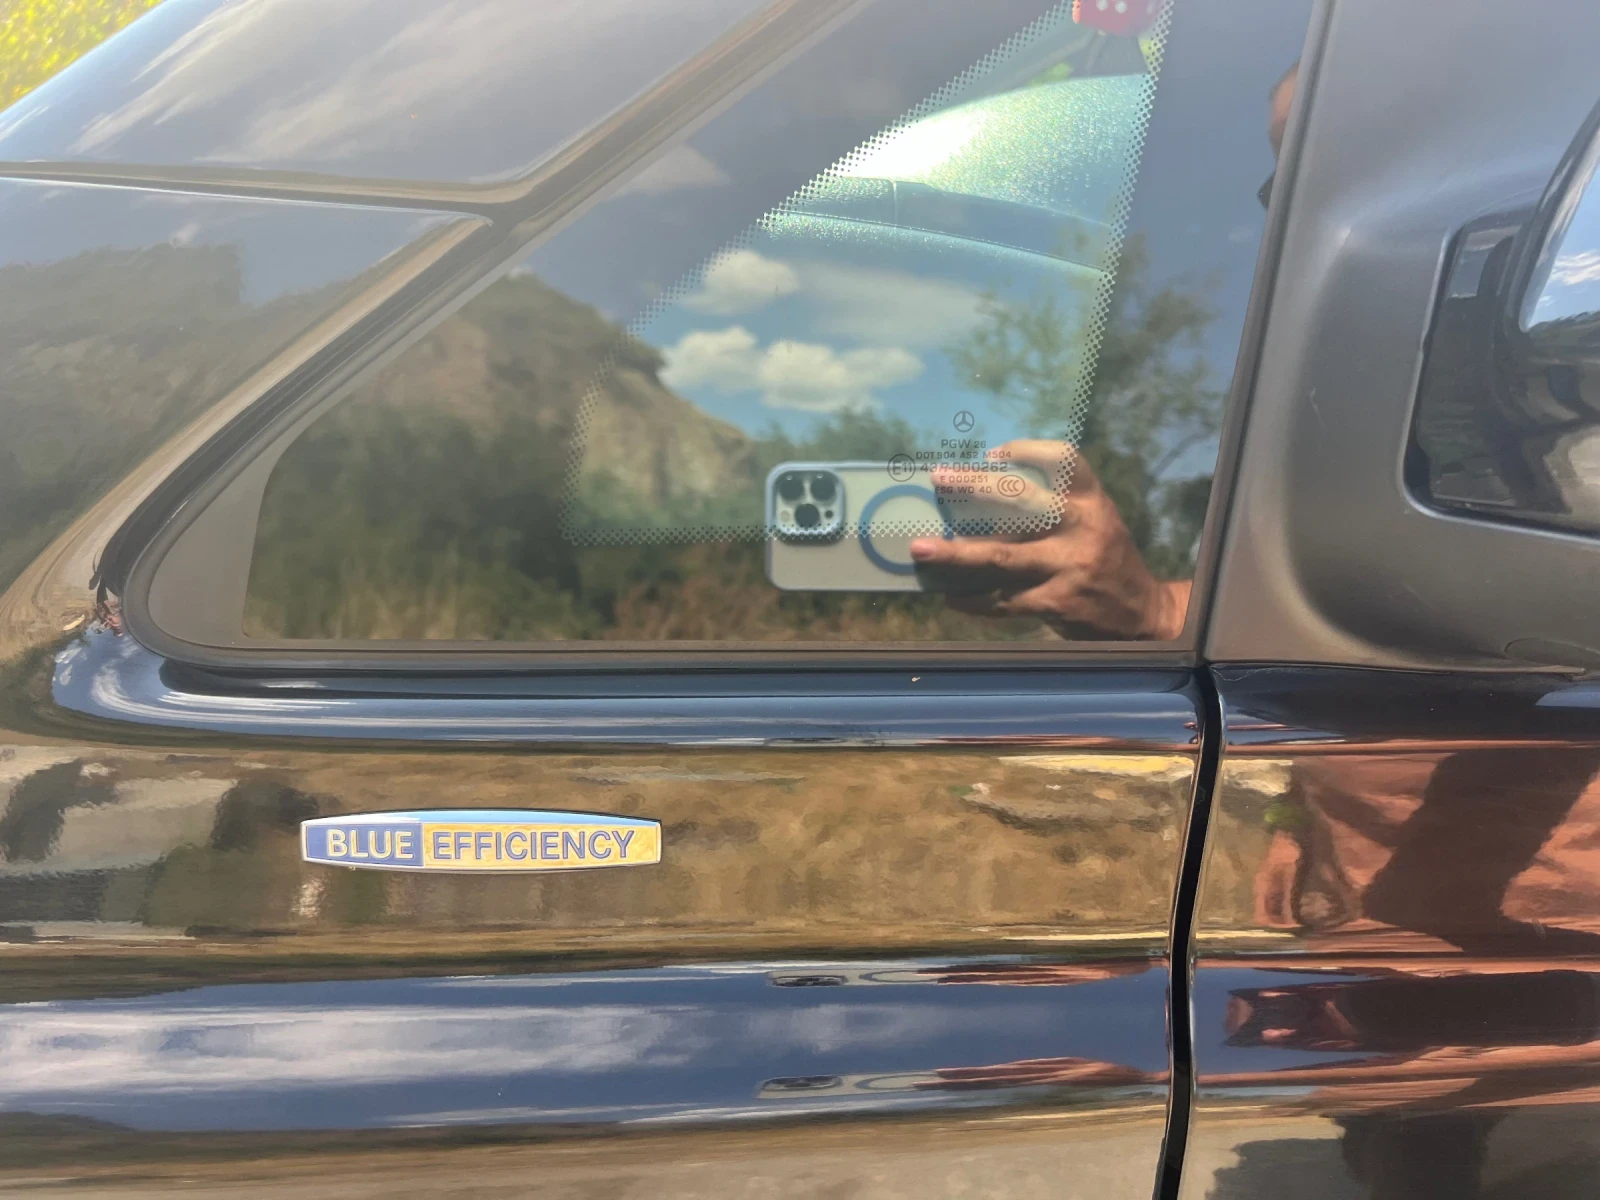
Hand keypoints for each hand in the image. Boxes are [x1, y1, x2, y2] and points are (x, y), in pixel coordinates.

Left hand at [909, 440, 1189, 640]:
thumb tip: (985, 492)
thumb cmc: (1105, 558)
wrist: (1143, 615)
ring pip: (1002, 556)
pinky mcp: (1057, 603)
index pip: (1064, 460)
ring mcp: (1069, 566)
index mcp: (1093, 501)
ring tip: (921, 549)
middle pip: (1021, 499)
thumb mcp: (1095, 521)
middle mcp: (1082, 527)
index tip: (992, 454)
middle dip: (974, 486)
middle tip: (939, 479)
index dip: (1027, 450)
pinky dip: (973, 599)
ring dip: (956, 554)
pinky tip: (950, 595)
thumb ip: (1056, 506)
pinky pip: (1004, 600)